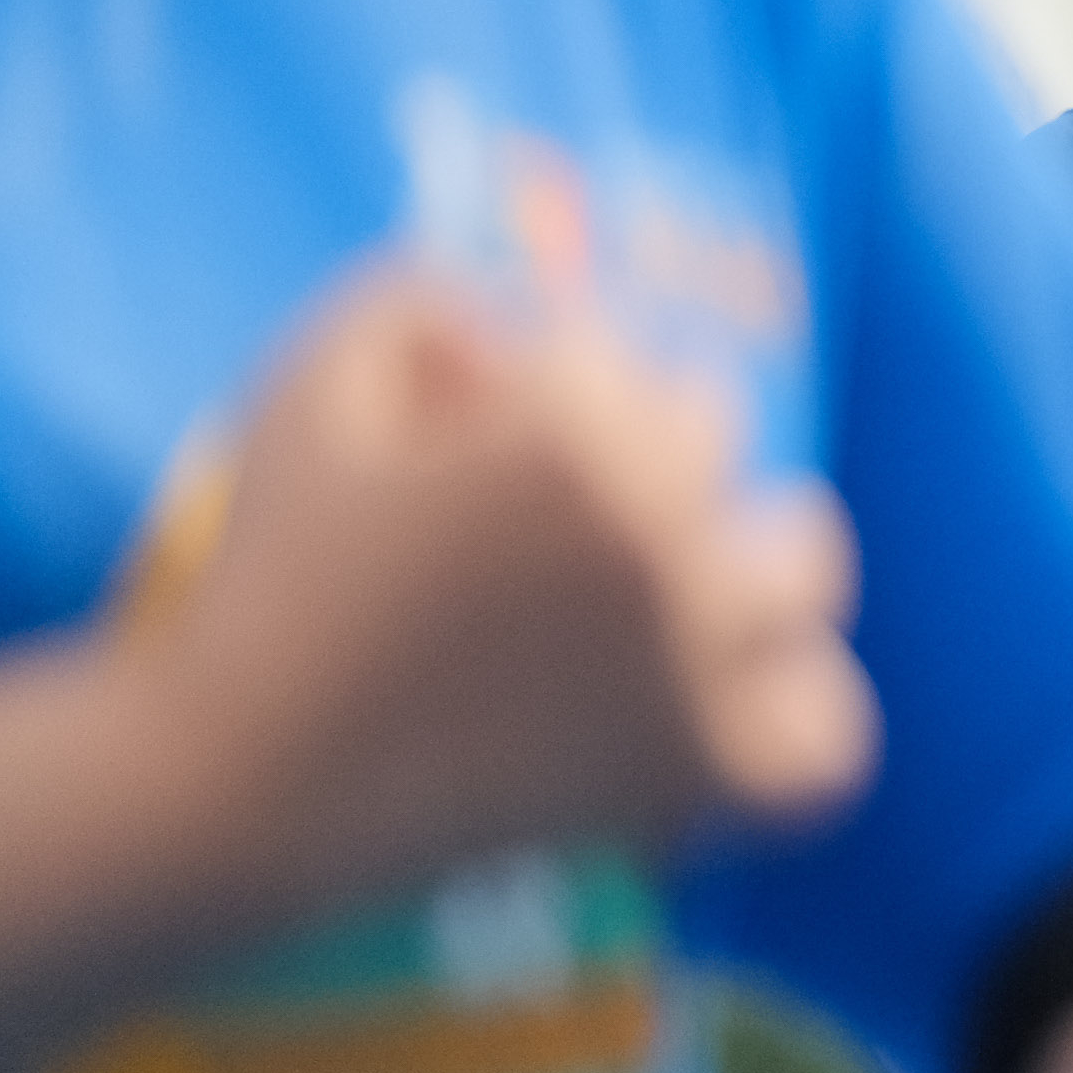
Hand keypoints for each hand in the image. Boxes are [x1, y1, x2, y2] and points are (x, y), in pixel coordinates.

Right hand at [156, 267, 876, 890]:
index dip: (556, 398)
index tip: (491, 454)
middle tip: (564, 534)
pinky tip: (731, 715)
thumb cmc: (270, 574)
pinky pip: (833, 738)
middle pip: (721, 443)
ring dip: (750, 569)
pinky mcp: (708, 772)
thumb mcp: (309, 380)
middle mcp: (657, 528)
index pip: (629, 359)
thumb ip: (424, 294)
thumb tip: (529, 316)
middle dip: (645, 466)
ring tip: (673, 605)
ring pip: (809, 565)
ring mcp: (698, 654)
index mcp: (572, 424)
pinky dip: (798, 724)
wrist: (239, 779)